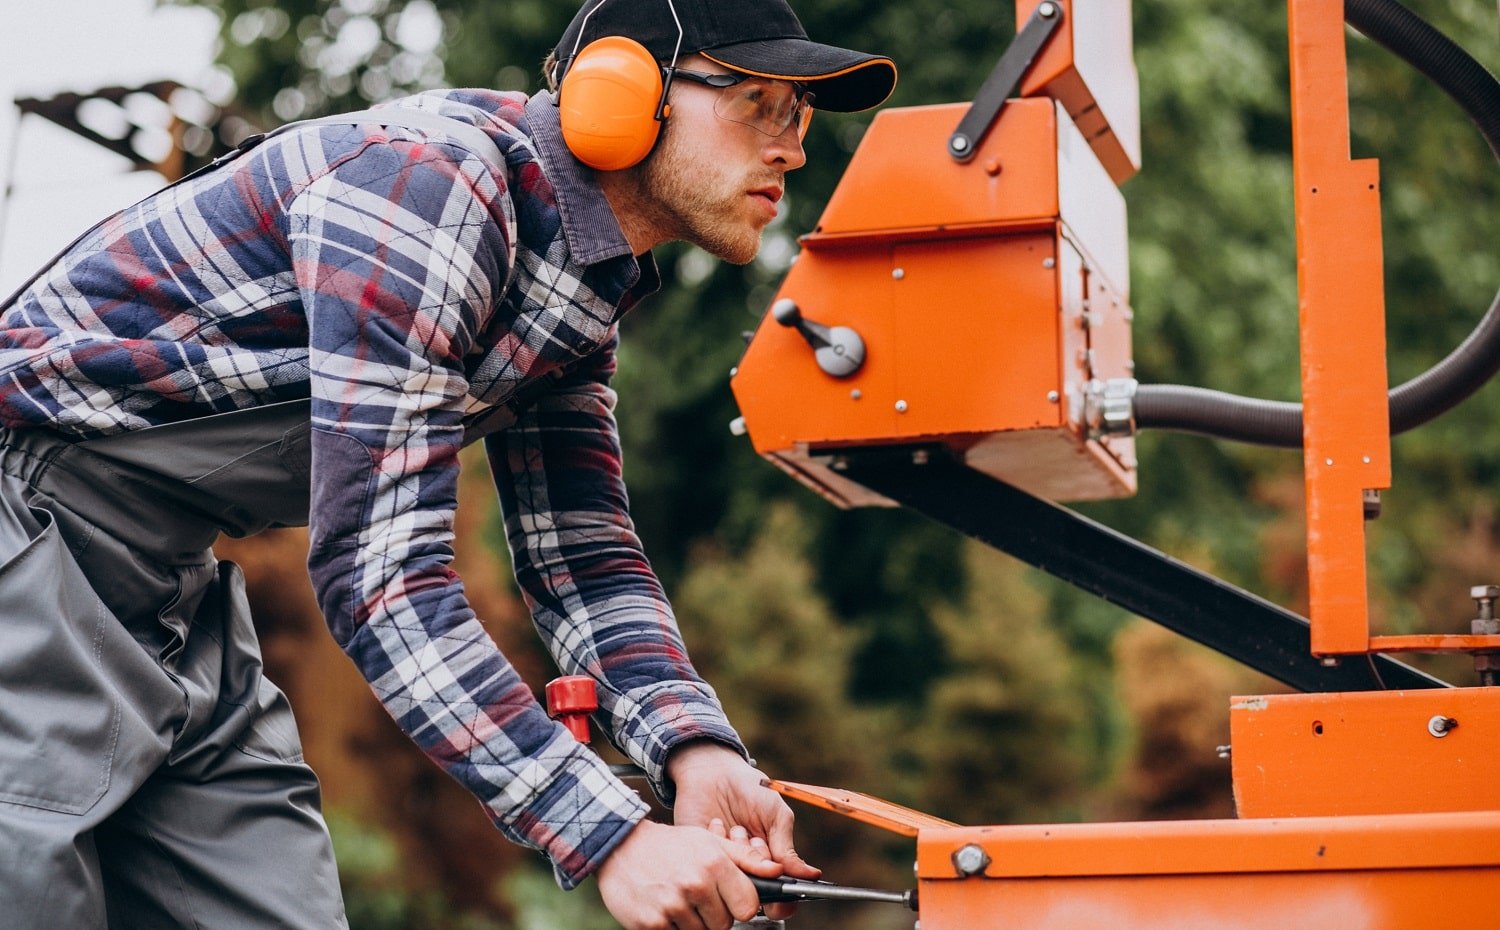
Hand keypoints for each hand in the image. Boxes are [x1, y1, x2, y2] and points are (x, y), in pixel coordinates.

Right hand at [596, 819, 781, 929]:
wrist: (619, 846)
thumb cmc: (670, 845)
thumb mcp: (709, 841)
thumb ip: (745, 858)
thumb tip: (779, 871)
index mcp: (713, 864)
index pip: (748, 907)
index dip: (741, 906)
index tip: (731, 901)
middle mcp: (694, 886)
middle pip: (724, 925)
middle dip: (715, 916)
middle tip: (699, 899)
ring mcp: (671, 907)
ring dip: (693, 923)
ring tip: (680, 901)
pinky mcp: (651, 925)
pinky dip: (672, 928)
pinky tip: (664, 909)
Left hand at [667, 742, 820, 919]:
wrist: (713, 770)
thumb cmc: (749, 789)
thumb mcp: (775, 813)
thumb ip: (786, 845)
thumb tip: (808, 875)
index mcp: (769, 862)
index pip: (780, 895)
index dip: (781, 894)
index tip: (778, 878)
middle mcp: (745, 868)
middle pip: (755, 889)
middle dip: (757, 862)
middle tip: (754, 837)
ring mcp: (721, 864)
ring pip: (732, 878)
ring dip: (737, 852)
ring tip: (736, 827)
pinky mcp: (697, 857)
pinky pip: (708, 865)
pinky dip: (717, 843)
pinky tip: (717, 824)